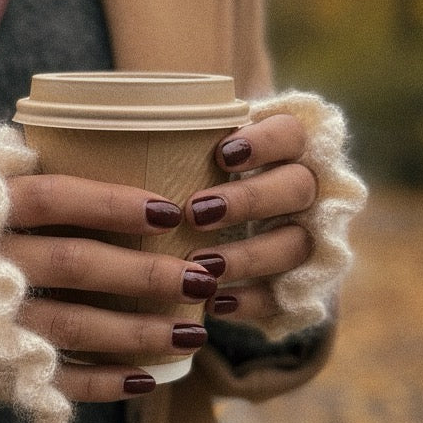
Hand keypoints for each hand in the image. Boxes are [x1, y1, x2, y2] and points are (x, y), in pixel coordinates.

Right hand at [3, 175, 217, 402]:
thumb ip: (14, 173)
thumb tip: (74, 139)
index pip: (56, 199)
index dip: (114, 204)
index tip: (168, 212)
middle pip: (78, 266)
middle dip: (147, 273)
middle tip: (203, 275)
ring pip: (76, 328)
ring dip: (140, 332)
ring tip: (193, 330)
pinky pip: (55, 380)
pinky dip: (103, 382)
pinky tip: (146, 376)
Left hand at [187, 113, 316, 323]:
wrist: (230, 229)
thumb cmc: (196, 175)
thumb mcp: (190, 150)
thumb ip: (173, 137)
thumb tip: (110, 119)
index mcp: (289, 147)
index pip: (291, 132)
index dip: (264, 142)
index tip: (222, 154)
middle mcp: (311, 188)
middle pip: (297, 187)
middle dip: (247, 200)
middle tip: (196, 212)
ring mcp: (311, 236)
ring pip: (295, 243)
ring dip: (247, 255)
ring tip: (200, 264)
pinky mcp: (302, 283)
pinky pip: (288, 294)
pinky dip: (252, 300)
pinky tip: (216, 303)